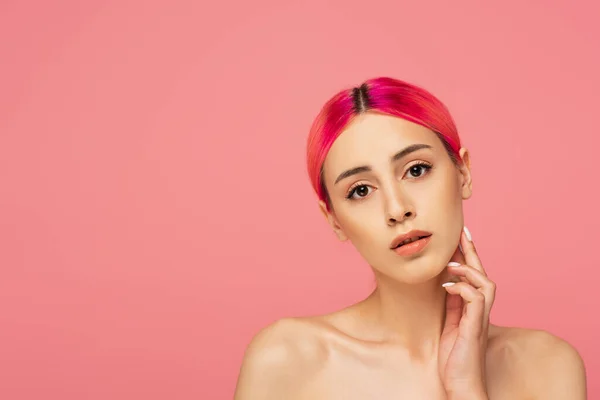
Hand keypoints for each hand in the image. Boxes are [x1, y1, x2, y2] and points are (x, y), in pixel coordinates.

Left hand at [438, 227, 495, 398]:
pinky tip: (447, 286)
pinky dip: (463, 289)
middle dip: (472, 251)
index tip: (459, 235)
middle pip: (483, 273)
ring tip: (450, 264)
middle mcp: (480, 310)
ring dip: (469, 270)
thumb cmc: (455, 356)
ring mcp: (479, 319)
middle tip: (461, 231)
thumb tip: (447, 282)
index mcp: (473, 307)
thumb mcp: (450, 323)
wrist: (461, 383)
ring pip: (485, 283)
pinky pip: (475, 300)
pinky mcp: (475, 328)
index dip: (468, 254)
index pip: (474, 274)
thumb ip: (452, 304)